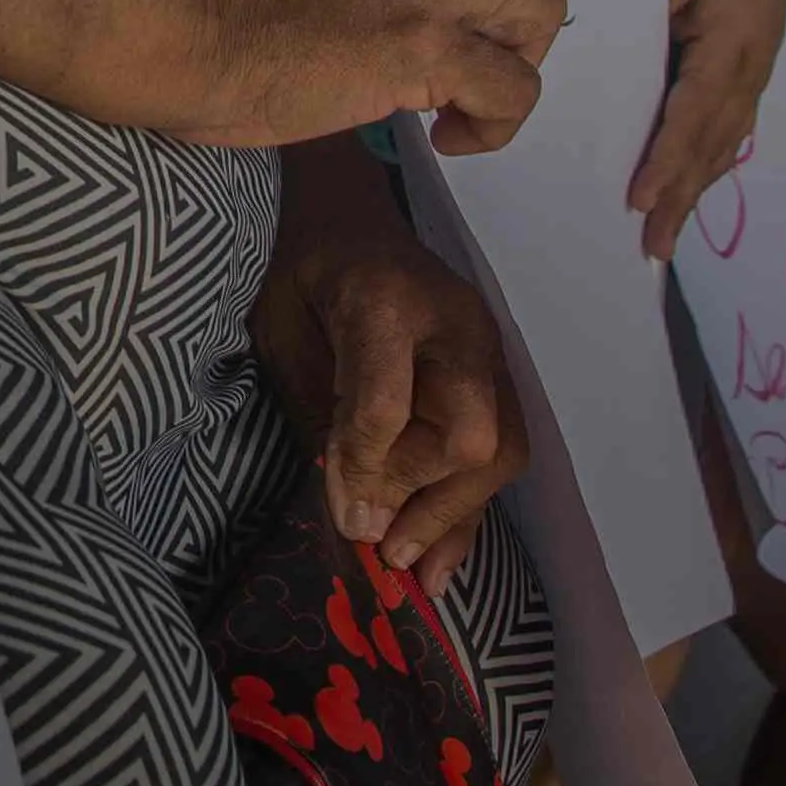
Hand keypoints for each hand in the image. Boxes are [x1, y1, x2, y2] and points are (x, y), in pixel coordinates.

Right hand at [156, 0, 559, 154]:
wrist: (163, 13)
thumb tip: (335, 21)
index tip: (403, 35)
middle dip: (503, 25)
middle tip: (458, 71)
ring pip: (537, 12)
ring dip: (514, 66)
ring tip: (465, 108)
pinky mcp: (428, 43)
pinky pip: (511, 88)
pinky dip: (495, 122)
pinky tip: (448, 138)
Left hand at [261, 203, 528, 580]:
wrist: (350, 215)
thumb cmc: (303, 274)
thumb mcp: (283, 334)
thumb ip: (323, 416)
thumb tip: (358, 517)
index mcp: (382, 297)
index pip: (387, 404)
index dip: (365, 470)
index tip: (345, 521)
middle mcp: (455, 324)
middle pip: (468, 432)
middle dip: (424, 497)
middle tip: (380, 545)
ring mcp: (487, 347)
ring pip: (500, 450)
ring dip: (454, 516)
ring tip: (410, 569)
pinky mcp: (499, 373)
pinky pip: (502, 449)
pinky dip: (470, 509)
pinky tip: (441, 559)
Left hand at [639, 0, 785, 257]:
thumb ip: (648, 10)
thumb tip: (605, 48)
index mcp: (726, 49)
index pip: (690, 116)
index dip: (665, 160)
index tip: (641, 199)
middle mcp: (744, 73)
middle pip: (708, 147)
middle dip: (680, 199)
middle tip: (653, 248)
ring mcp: (753, 79)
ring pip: (722, 148)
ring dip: (695, 193)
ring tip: (667, 238)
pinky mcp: (752, 76)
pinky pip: (730, 133)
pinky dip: (710, 167)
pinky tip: (694, 191)